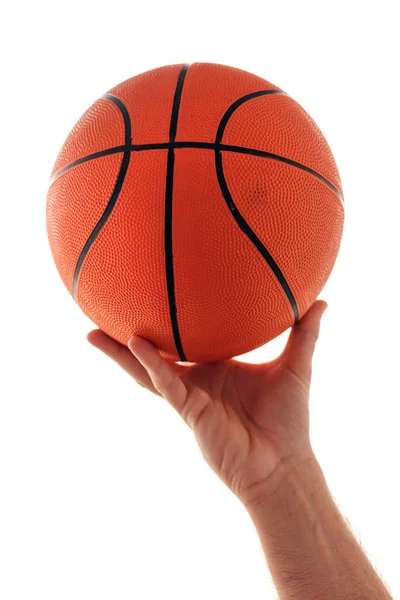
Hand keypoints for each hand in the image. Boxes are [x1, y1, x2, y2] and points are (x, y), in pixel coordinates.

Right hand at [87, 301, 327, 506]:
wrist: (284, 462)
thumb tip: (322, 300)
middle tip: (104, 315)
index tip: (152, 300)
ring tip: (94, 332)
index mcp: (214, 369)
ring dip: (121, 354)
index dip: (166, 325)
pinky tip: (136, 344)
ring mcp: (188, 397)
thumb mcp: (295, 366)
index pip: (184, 343)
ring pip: (147, 371)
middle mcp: (196, 381)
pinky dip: (152, 365)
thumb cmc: (287, 419)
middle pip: (154, 355)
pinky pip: (166, 384)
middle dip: (127, 339)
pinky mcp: (189, 411)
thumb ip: (304, 333)